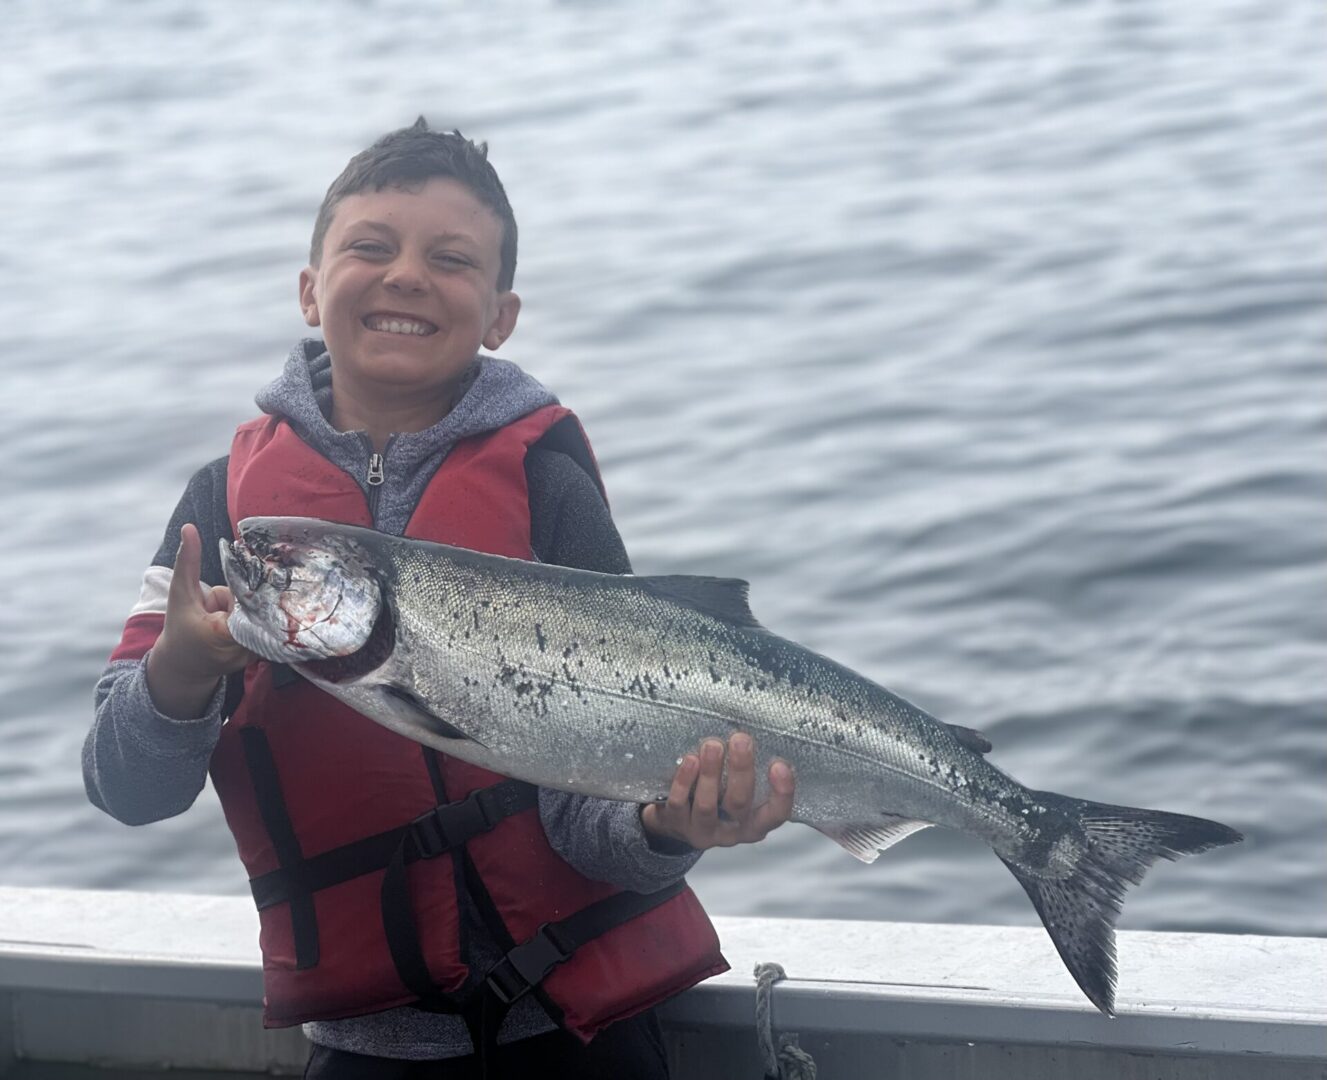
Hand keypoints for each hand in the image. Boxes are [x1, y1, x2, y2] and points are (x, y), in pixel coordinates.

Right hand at [145, 523, 254, 717]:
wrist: (184, 667)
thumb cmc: (180, 628)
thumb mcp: (180, 594)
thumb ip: (186, 562)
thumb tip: (189, 528)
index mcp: (222, 635)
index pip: (249, 601)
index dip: (248, 589)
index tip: (240, 583)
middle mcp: (244, 649)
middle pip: (256, 604)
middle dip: (240, 598)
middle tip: (215, 609)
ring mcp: (256, 655)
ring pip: (260, 613)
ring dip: (245, 609)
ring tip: (221, 619)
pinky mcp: (263, 655)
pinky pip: (266, 624)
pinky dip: (252, 619)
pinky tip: (234, 625)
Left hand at [641, 734, 794, 849]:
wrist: (680, 820)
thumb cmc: (719, 796)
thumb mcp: (739, 789)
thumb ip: (747, 769)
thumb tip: (752, 732)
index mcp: (755, 823)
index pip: (777, 814)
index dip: (782, 793)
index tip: (780, 764)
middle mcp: (732, 830)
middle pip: (739, 802)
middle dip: (740, 769)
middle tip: (741, 739)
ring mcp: (703, 831)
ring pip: (707, 805)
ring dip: (710, 773)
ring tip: (712, 745)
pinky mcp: (677, 825)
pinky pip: (679, 804)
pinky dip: (684, 782)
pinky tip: (690, 760)